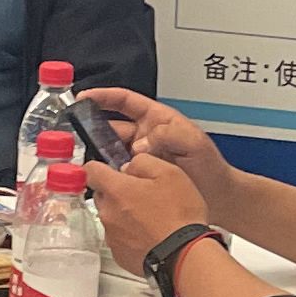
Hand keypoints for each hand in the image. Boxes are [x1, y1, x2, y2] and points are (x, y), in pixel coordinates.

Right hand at [83, 90, 232, 214]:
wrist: (219, 199)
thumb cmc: (211, 167)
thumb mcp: (194, 142)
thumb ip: (168, 135)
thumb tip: (139, 145)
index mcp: (157, 120)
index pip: (125, 102)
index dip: (104, 97)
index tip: (84, 98)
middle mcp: (145, 136)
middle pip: (111, 127)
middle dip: (93, 130)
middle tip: (76, 137)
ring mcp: (140, 158)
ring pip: (111, 152)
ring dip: (99, 155)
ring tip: (86, 161)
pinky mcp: (138, 179)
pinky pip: (117, 173)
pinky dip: (108, 175)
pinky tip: (100, 181)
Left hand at [90, 146, 216, 274]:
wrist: (184, 255)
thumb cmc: (179, 215)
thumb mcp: (169, 173)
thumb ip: (143, 162)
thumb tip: (129, 167)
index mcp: (117, 190)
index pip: (91, 171)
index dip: (100, 167)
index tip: (109, 169)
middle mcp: (108, 213)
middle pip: (103, 195)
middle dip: (118, 192)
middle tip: (144, 194)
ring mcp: (112, 236)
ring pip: (111, 216)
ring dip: (125, 214)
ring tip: (152, 218)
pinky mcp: (119, 254)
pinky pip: (119, 237)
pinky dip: (131, 234)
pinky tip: (150, 235)